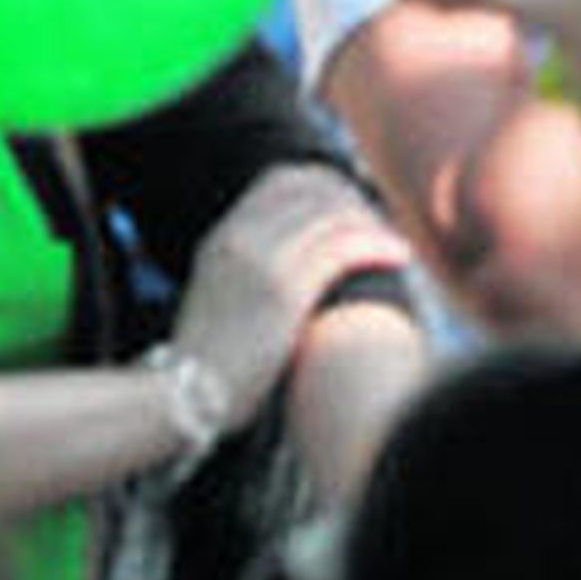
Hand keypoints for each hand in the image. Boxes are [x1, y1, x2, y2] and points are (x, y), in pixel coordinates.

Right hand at [169, 163, 409, 433]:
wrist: (182, 397)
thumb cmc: (207, 366)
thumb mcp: (219, 302)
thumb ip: (246, 277)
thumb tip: (290, 278)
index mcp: (222, 237)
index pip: (279, 182)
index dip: (322, 185)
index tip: (351, 201)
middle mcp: (240, 238)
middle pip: (311, 192)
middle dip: (352, 200)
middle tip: (381, 222)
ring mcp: (260, 260)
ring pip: (332, 217)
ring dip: (371, 223)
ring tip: (394, 243)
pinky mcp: (284, 291)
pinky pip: (343, 249)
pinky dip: (376, 245)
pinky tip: (398, 255)